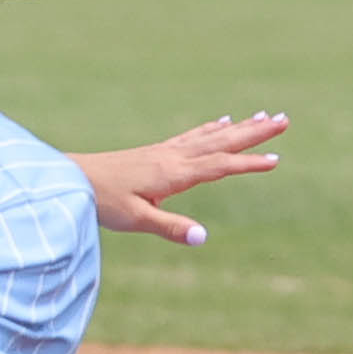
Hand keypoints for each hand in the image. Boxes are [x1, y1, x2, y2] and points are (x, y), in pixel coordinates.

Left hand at [74, 112, 285, 245]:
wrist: (68, 178)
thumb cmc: (99, 201)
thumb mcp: (134, 219)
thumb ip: (169, 227)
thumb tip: (202, 237)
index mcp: (172, 173)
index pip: (219, 166)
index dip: (247, 164)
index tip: (276, 160)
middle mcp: (172, 157)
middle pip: (221, 142)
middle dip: (254, 132)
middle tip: (284, 119)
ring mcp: (163, 153)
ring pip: (209, 136)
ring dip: (238, 127)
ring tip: (263, 116)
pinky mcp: (154, 153)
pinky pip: (191, 137)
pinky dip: (210, 129)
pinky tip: (219, 122)